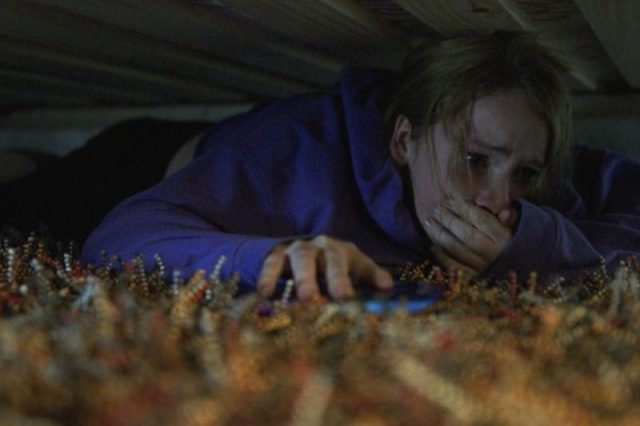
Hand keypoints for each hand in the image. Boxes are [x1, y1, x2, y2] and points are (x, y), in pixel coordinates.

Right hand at [257, 235, 392, 300]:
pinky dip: (269, 277)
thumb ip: (368, 280)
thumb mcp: (351, 272)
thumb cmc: (329, 269)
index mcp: (346, 253)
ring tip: (306, 299)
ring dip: (305, 278)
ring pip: (303, 259)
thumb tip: (387, 287)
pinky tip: (265, 294)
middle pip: (332, 258)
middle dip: (336, 277)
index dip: (372, 274)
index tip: (383, 288)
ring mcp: (300, 249)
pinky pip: (273, 263)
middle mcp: (324, 247)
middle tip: (342, 296)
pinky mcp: (277, 253)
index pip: (362, 263)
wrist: (296, 252)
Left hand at [423, 198, 517, 274]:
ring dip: (441, 235)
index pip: (481, 220)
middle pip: (467, 234)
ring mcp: (483, 267)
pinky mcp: (474, 278)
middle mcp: (494, 254)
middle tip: (436, 208)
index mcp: (505, 238)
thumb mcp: (516, 227)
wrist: (520, 270)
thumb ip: (509, 218)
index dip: (464, 208)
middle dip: (449, 220)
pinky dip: (442, 256)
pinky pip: (454, 267)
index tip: (450, 200)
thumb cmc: (514, 241)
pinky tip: (432, 245)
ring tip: (429, 222)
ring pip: (457, 250)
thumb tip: (505, 212)